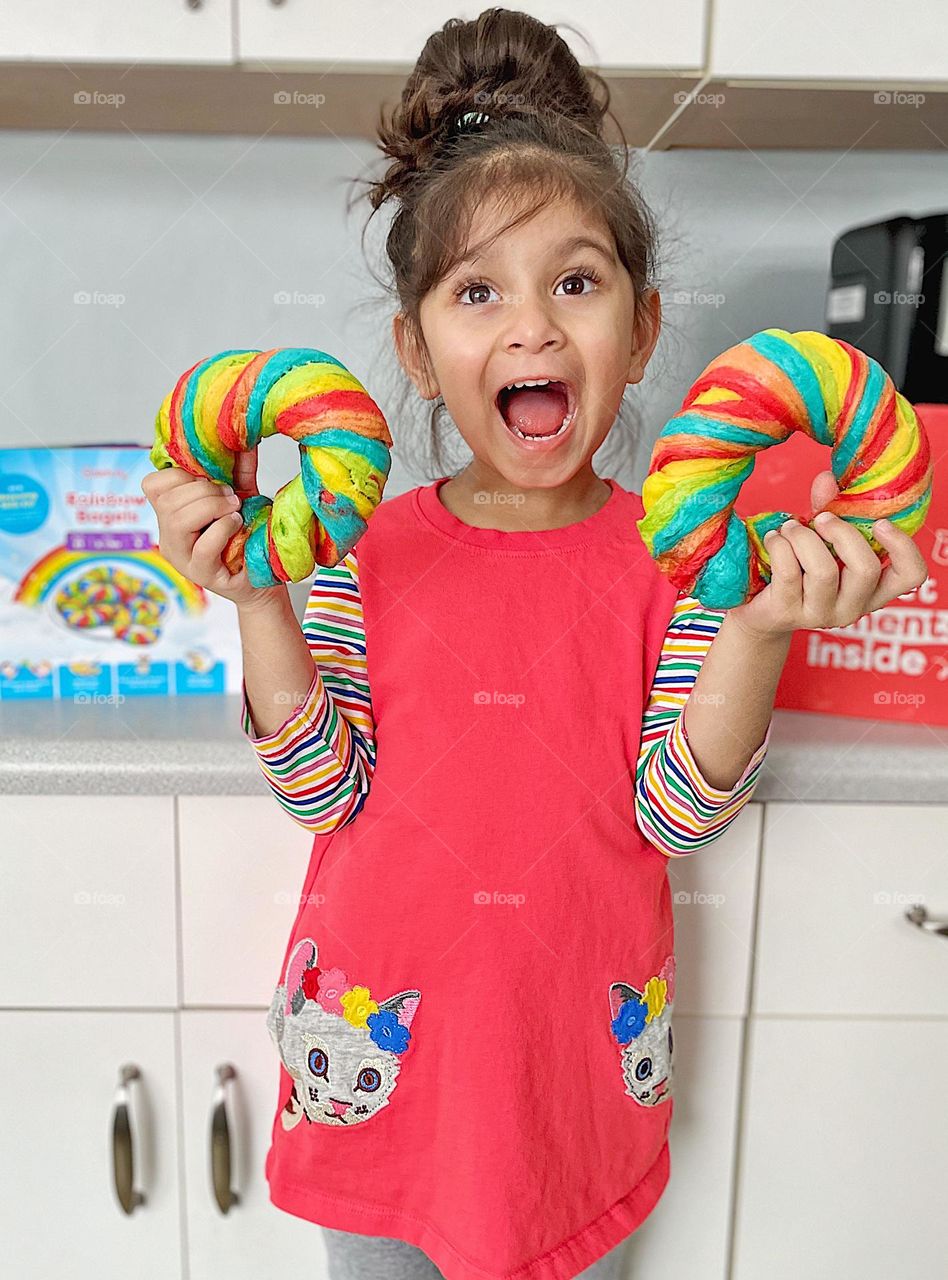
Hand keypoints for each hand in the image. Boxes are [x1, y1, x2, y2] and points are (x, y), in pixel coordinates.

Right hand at [141, 451, 284, 609]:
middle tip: (230, 496)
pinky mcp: (201, 574)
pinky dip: (223, 528)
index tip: (208, 478)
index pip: (152, 484)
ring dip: (212, 506)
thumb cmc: (245, 537)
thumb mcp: (239, 496)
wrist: (263, 577)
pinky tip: (237, 525)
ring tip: (234, 510)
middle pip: (166, 499)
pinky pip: (203, 544)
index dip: (179, 473)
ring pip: (178, 519)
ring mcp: (181, 557)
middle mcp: (168, 536)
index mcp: (170, 514)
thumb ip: (237, 470)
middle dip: (203, 490)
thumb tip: (243, 435)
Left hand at [727, 468, 929, 640]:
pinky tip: (773, 538)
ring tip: (789, 527)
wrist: (761, 609)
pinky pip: (788, 572)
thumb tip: (827, 479)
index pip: (910, 576)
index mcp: (873, 589)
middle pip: (865, 569)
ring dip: (803, 537)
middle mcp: (853, 607)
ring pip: (824, 571)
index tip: (881, 523)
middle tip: (822, 518)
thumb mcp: (821, 539)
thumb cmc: (800, 568)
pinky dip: (779, 545)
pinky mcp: (787, 612)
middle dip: (842, 533)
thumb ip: (829, 509)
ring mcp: (820, 614)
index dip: (903, 548)